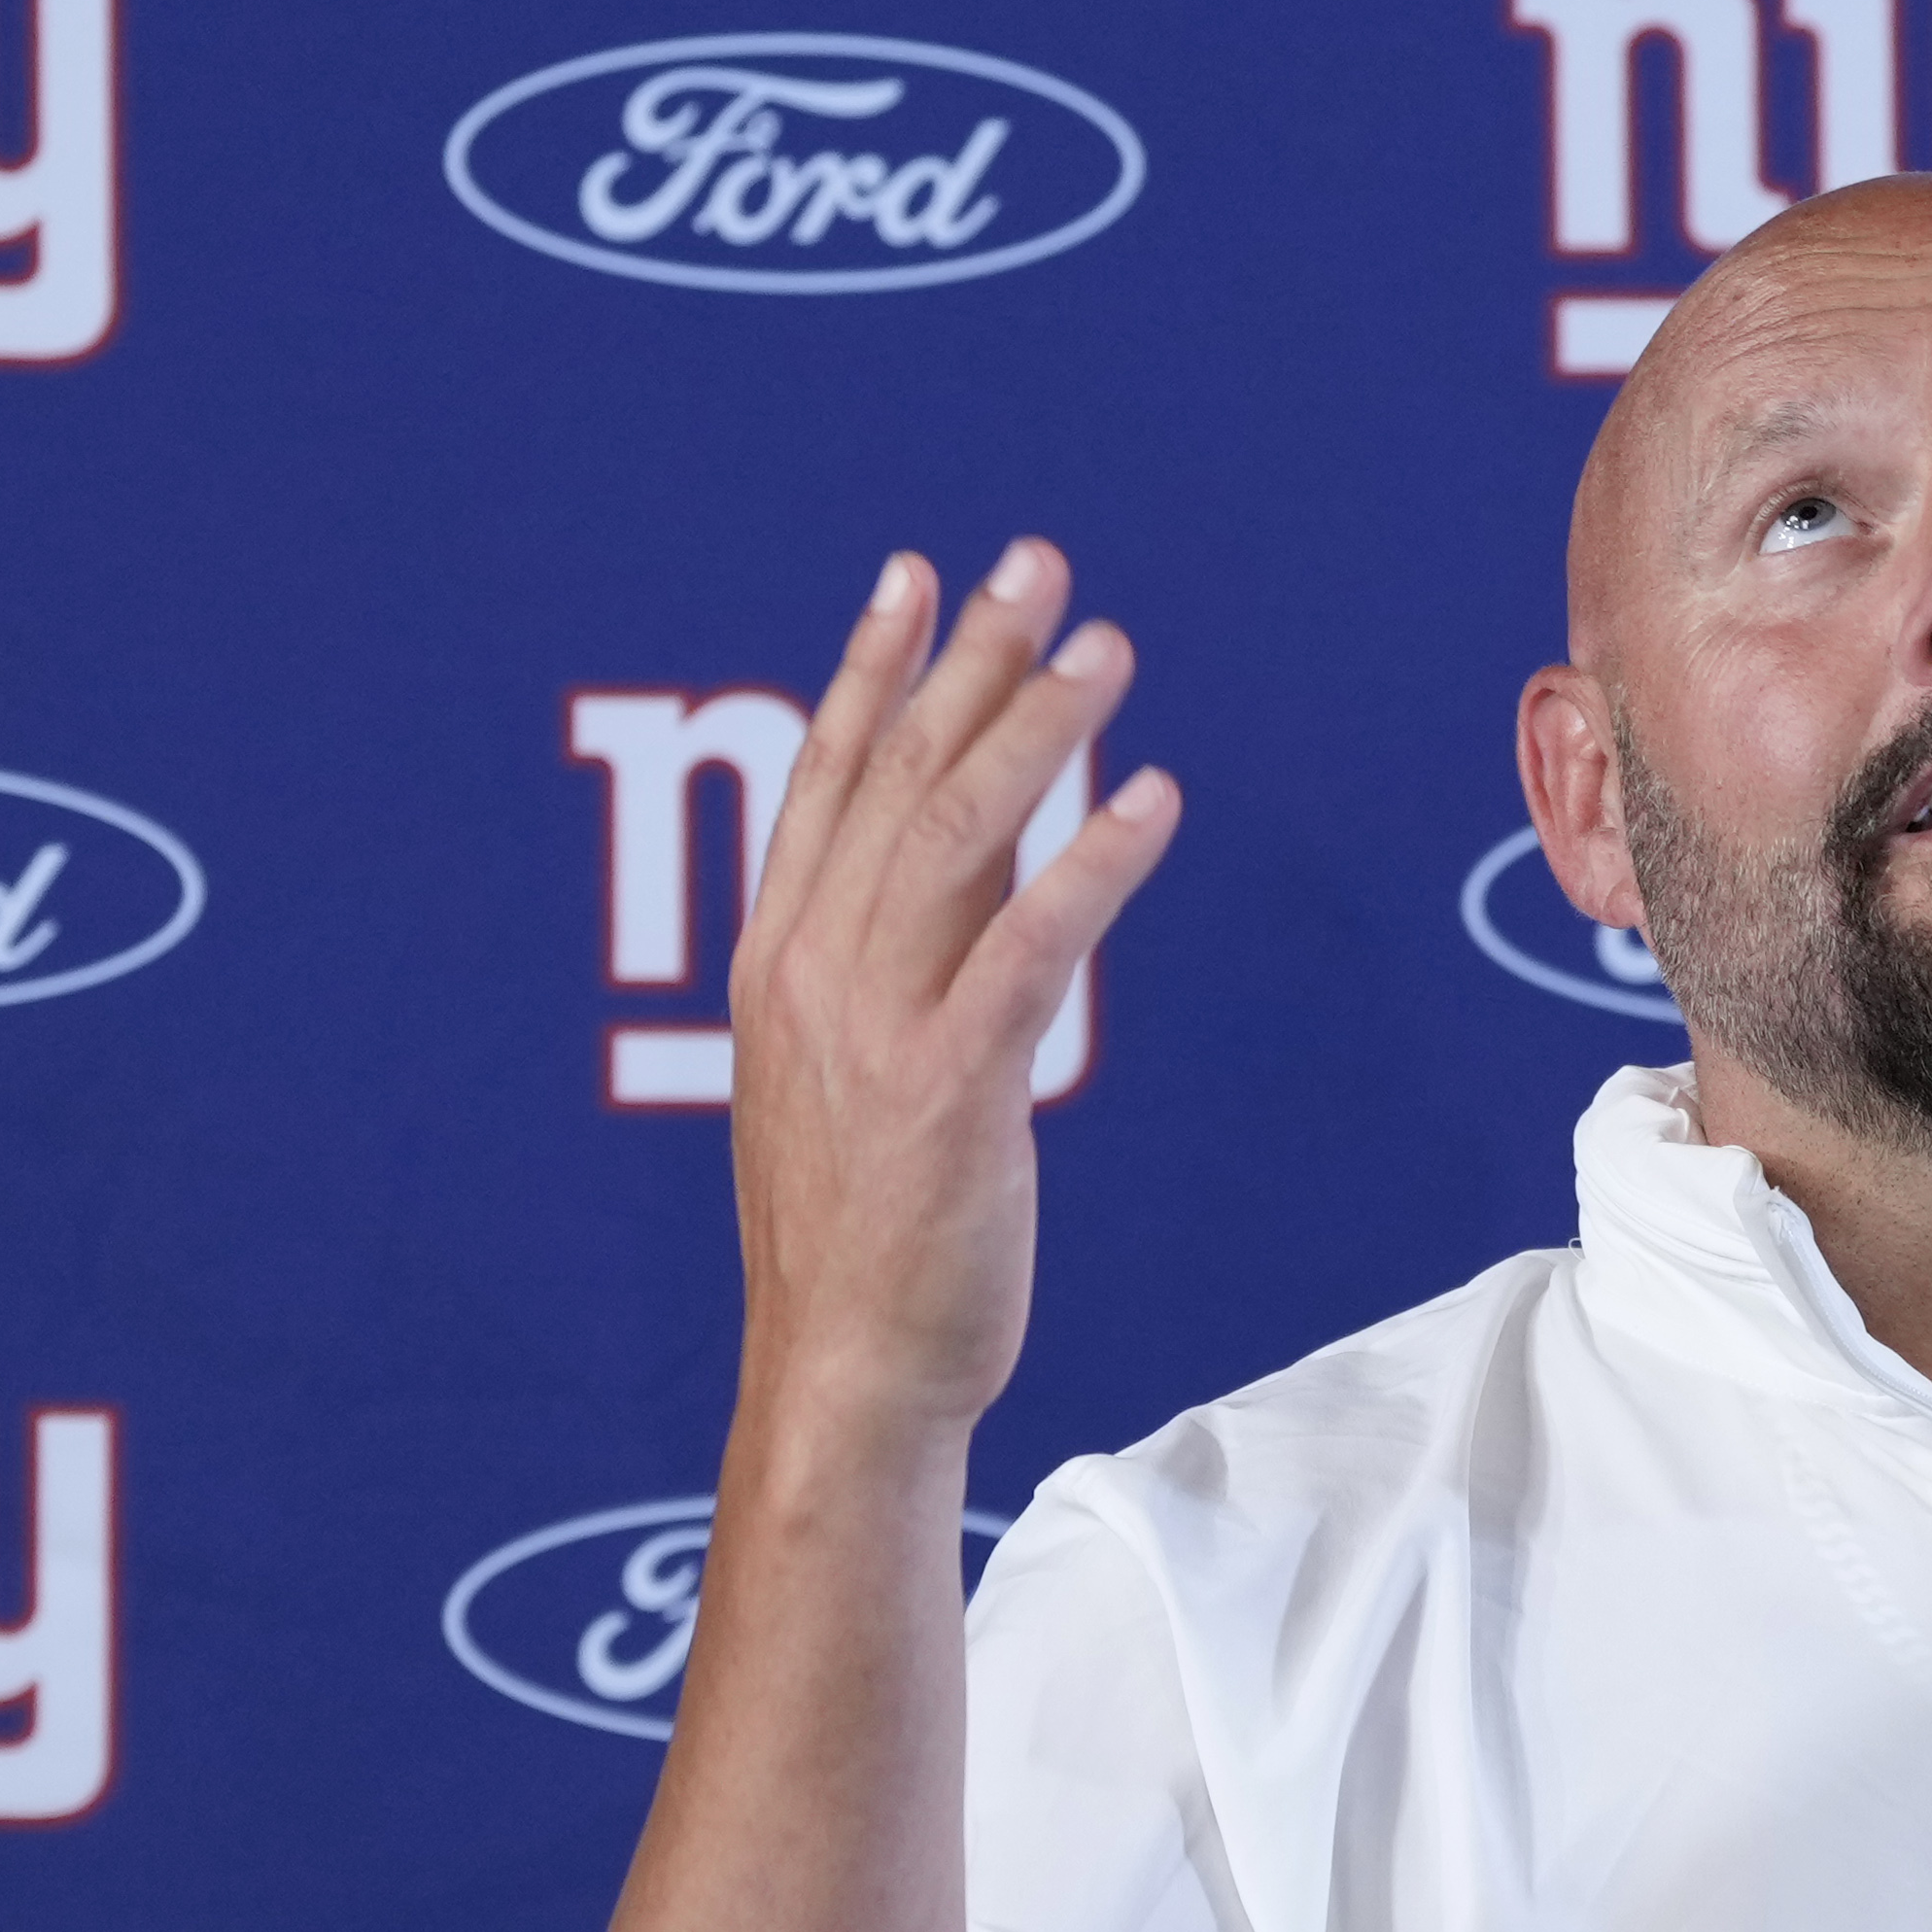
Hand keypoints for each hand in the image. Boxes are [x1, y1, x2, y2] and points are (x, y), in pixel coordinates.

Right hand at [724, 541, 1178, 1442]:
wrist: (843, 1367)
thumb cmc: (862, 1234)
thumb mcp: (856, 1073)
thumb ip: (900, 964)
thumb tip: (961, 869)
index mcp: (780, 965)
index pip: (826, 782)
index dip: (875, 670)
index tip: (917, 574)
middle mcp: (813, 975)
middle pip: (896, 780)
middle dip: (969, 660)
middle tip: (1035, 563)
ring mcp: (873, 1028)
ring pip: (954, 838)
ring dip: (1036, 731)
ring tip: (1107, 651)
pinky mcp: (949, 1090)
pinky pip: (1026, 950)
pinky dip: (1090, 863)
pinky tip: (1151, 800)